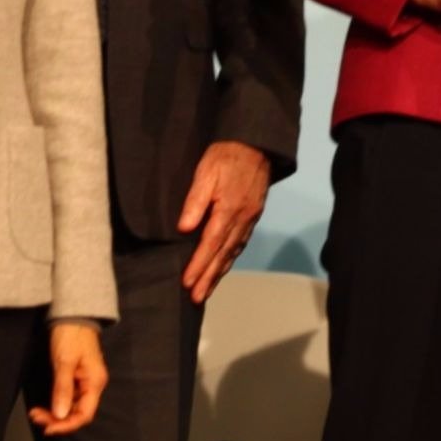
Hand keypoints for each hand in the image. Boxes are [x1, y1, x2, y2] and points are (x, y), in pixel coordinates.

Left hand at [30, 322, 108, 436]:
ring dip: (55, 413)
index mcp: (95, 382)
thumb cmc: (71, 335)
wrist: (72, 315)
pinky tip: (44, 406)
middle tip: (36, 417)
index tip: (48, 428)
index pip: (84, 414)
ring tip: (36, 413)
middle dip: (57, 420)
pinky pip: (68, 398)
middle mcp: (92, 385)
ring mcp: (84, 382)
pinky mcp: (76, 379)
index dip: (67, 425)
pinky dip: (56, 405)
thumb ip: (63, 389)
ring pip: (71, 407)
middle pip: (77, 413)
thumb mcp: (65, 362)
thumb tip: (60, 415)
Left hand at [179, 141, 271, 301]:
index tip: (188, 282)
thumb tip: (184, 229)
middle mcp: (243, 218)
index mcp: (229, 209)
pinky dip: (231, 259)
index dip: (199, 265)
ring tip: (207, 290)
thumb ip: (195, 201)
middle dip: (209, 277)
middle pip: (224, 254)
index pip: (211, 243)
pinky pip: (241, 243)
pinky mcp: (254, 215)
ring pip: (234, 252)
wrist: (256, 143)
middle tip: (196, 297)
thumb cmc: (226, 155)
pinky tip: (223, 267)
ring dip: (220, 273)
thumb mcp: (205, 172)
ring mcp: (251, 218)